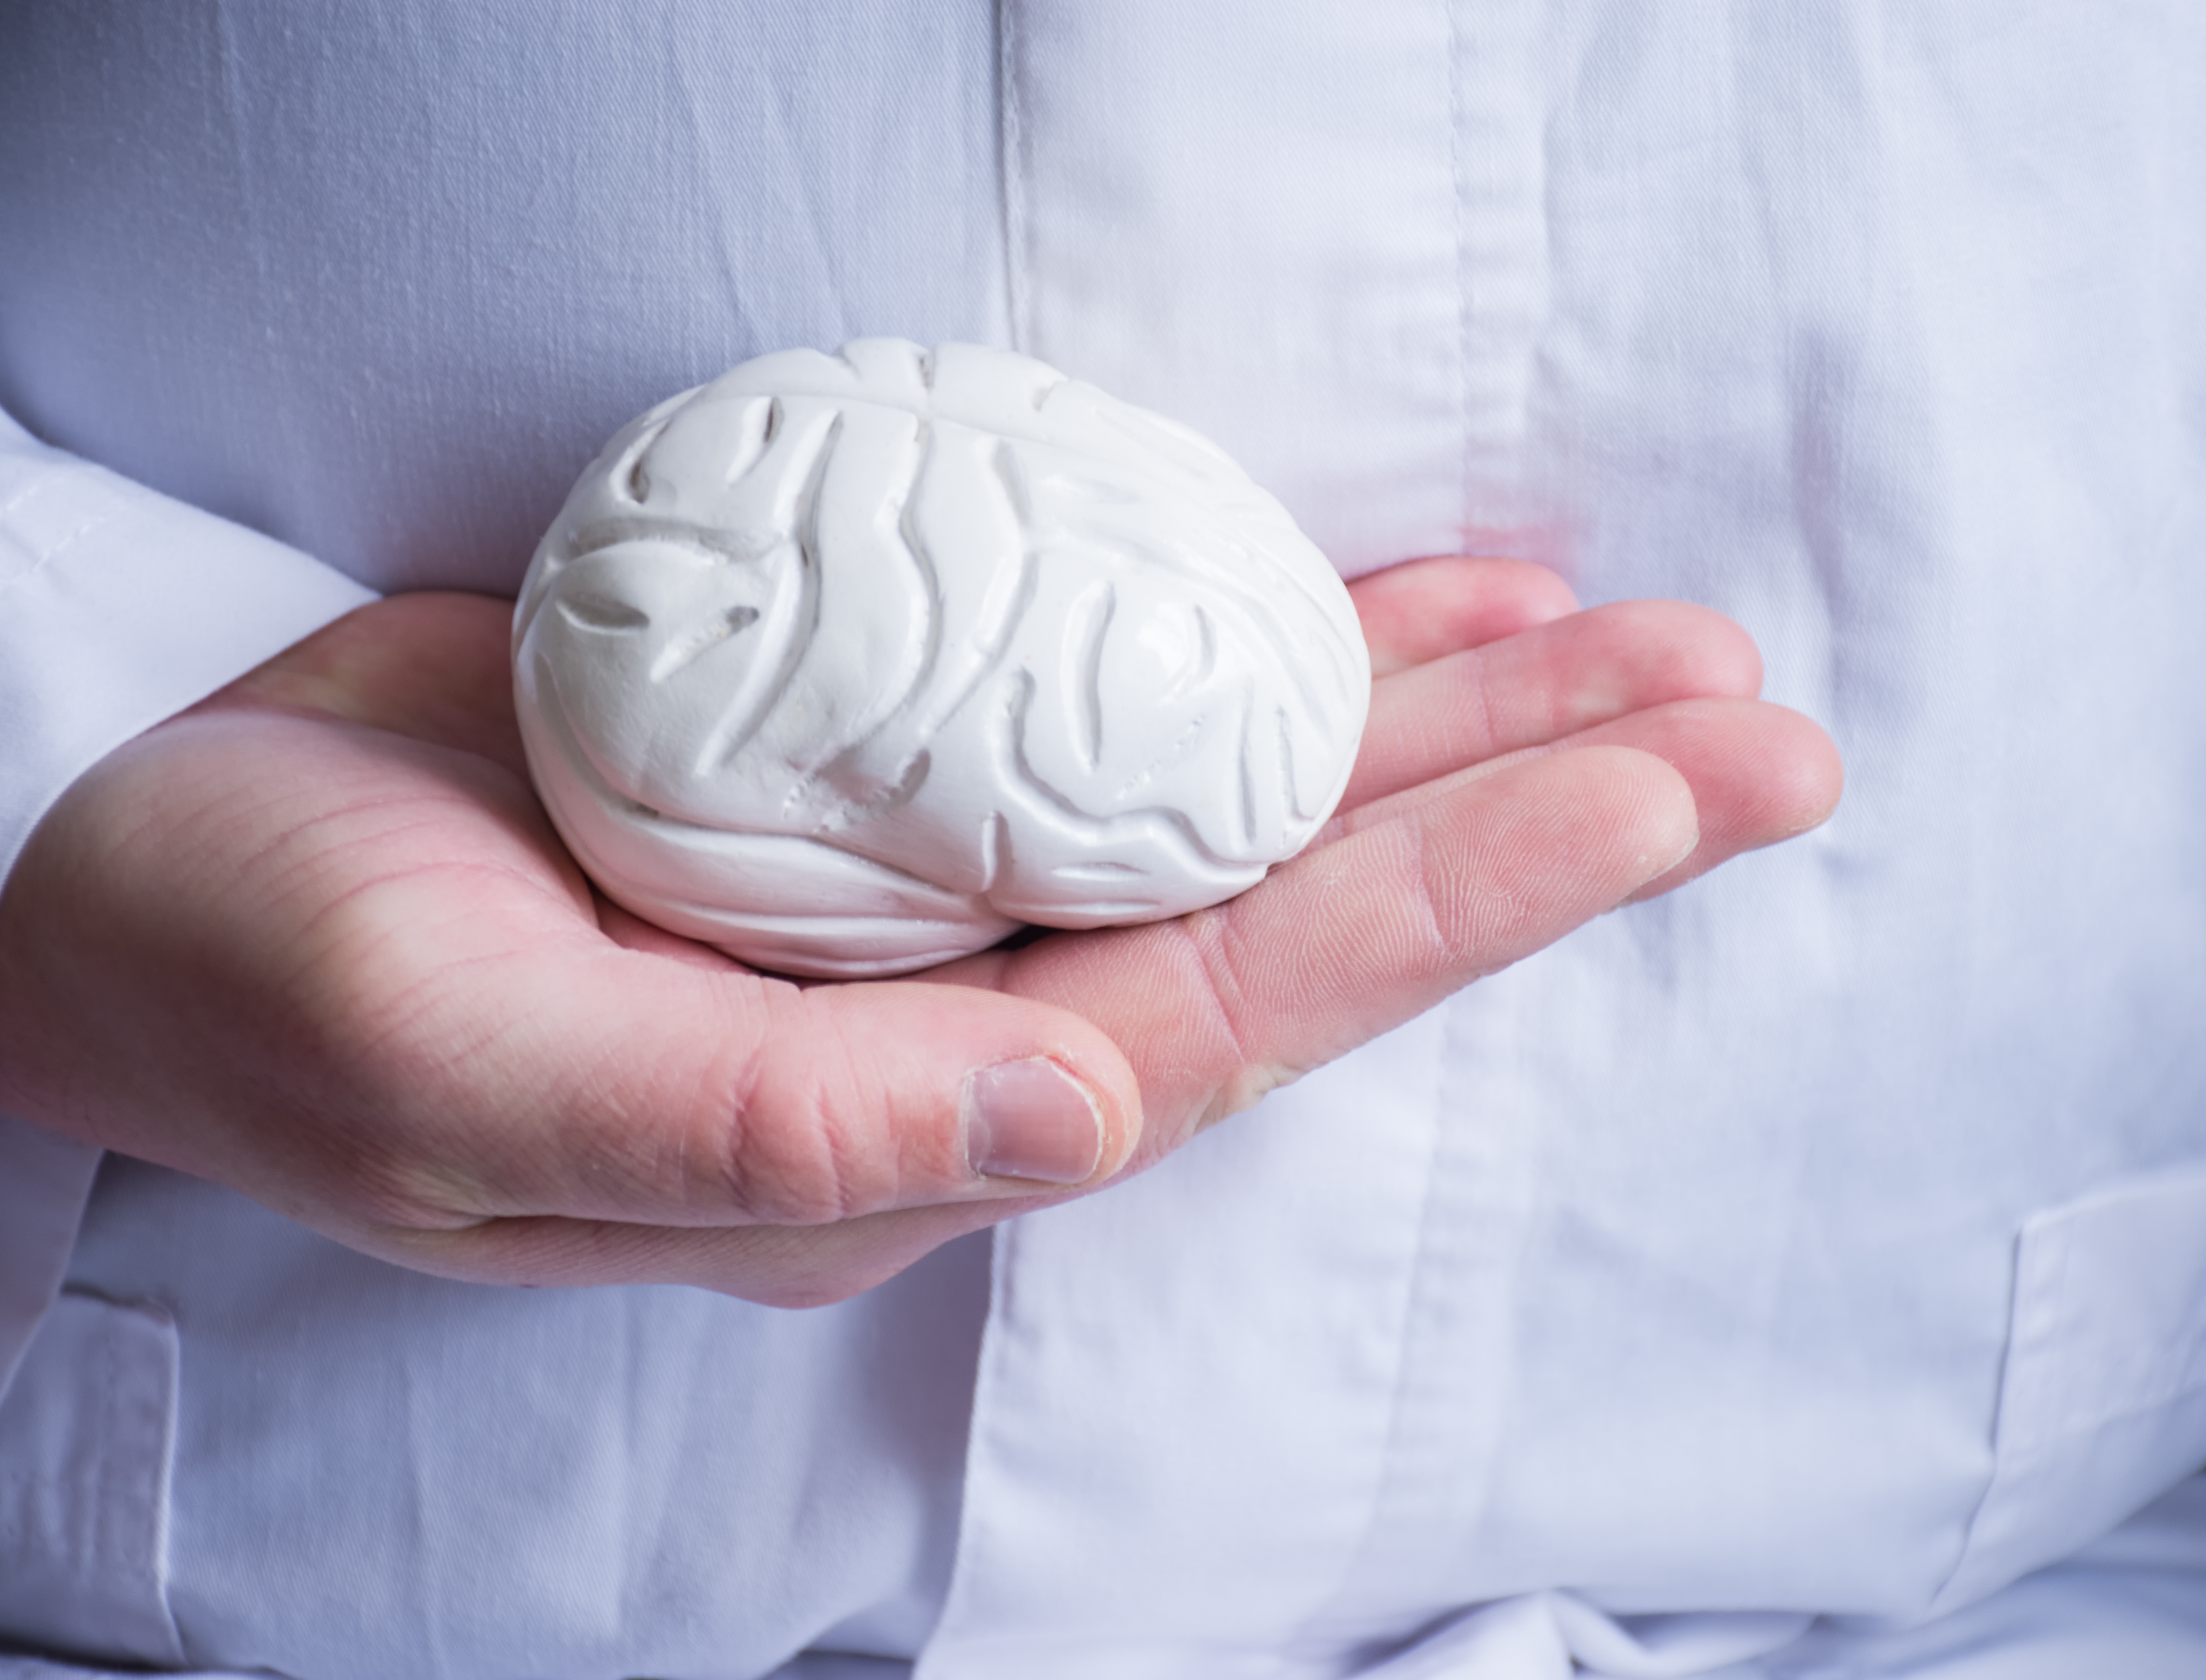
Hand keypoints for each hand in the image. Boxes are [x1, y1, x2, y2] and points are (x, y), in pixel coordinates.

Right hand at [0, 558, 1837, 1304]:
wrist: (146, 874)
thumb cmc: (276, 987)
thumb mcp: (475, 1080)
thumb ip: (775, 1129)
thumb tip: (1081, 1117)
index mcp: (898, 1121)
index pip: (1241, 1008)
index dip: (1461, 901)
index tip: (1664, 792)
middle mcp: (961, 1014)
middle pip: (1306, 902)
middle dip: (1539, 811)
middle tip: (1760, 722)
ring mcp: (940, 887)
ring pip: (1254, 803)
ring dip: (1460, 726)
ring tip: (1657, 649)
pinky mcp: (891, 770)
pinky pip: (1131, 703)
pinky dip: (1284, 652)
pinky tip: (1433, 609)